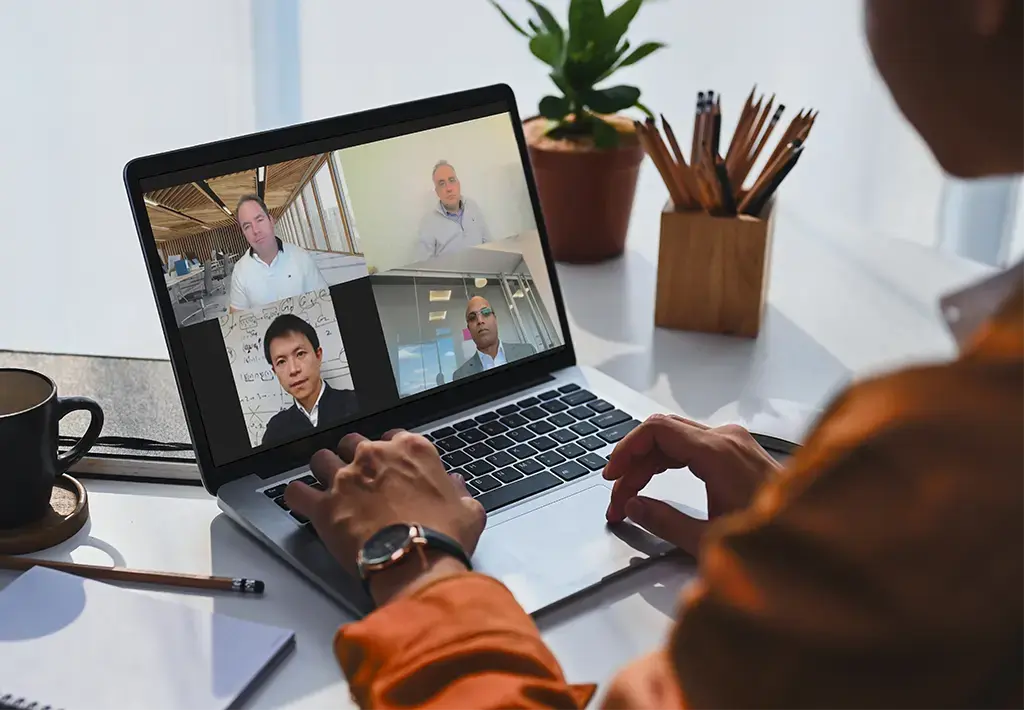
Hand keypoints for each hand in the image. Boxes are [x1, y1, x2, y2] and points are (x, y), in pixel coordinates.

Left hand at [285, 430, 485, 604]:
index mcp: (411, 450)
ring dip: (324, 471)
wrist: (416, 563)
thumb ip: (460, 493)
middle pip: (352, 442)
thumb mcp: (468, 511)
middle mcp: (374, 456)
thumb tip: (456, 486)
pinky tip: (303, 502)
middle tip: (359, 479)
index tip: (389, 467)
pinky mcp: (324, 506)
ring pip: (321, 460)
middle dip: (353, 457)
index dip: (389, 453)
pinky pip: (296, 492)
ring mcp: (346, 479)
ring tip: (329, 487)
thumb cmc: (442, 536)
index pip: (392, 436)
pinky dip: (298, 497)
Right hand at [604, 414, 779, 556]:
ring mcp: (735, 443)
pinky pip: (692, 446)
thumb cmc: (772, 543)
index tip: (612, 475)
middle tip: (617, 497)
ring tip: (630, 497)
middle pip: (662, 434)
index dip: (626, 450)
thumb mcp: (707, 541)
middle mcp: (727, 439)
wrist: (814, 542)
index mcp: (718, 453)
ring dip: (648, 464)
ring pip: (675, 440)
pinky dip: (668, 463)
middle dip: (633, 463)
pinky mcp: (740, 452)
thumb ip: (663, 521)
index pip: (656, 430)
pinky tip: (654, 484)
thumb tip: (633, 507)